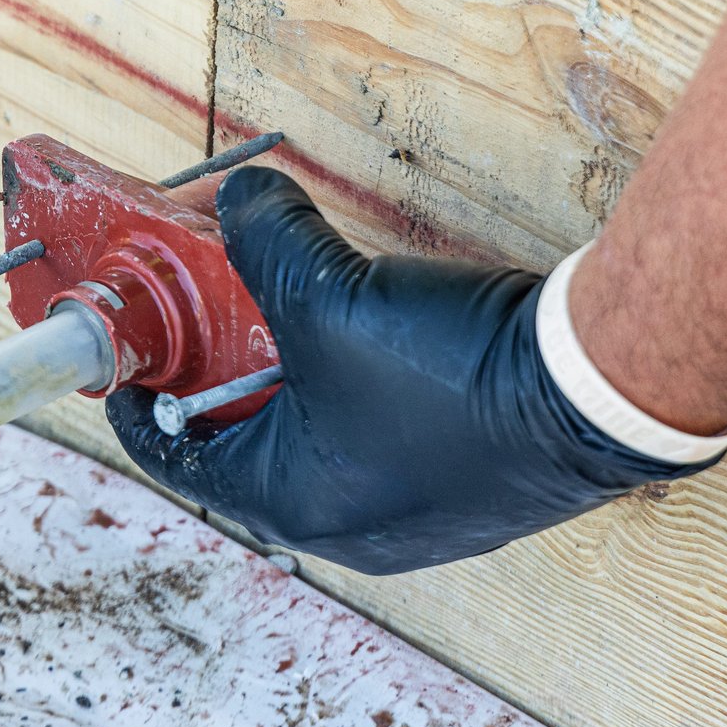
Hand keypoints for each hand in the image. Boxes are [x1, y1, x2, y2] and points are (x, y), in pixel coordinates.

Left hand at [106, 167, 726, 574]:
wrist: (597, 391)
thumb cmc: (453, 369)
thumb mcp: (331, 292)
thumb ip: (266, 239)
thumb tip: (238, 198)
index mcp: (292, 504)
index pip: (178, 461)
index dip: (141, 398)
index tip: (129, 352)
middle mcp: (348, 529)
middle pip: (250, 445)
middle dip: (226, 370)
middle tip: (214, 310)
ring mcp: (414, 516)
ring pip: (321, 437)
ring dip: (297, 374)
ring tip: (294, 306)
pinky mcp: (466, 490)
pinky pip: (381, 437)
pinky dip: (356, 386)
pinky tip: (374, 329)